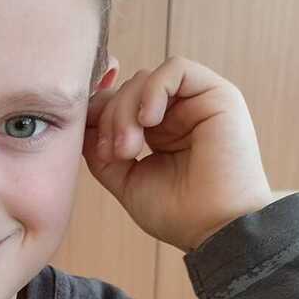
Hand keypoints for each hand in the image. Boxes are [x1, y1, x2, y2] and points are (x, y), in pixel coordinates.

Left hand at [83, 57, 272, 251]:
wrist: (216, 230)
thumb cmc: (178, 214)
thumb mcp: (125, 179)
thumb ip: (101, 149)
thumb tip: (80, 120)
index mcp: (160, 130)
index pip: (119, 102)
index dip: (98, 114)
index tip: (96, 147)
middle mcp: (179, 112)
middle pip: (128, 89)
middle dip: (110, 118)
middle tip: (116, 154)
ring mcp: (198, 102)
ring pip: (145, 78)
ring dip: (126, 110)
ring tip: (130, 149)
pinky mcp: (218, 94)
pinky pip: (175, 68)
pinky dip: (152, 91)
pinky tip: (149, 121)